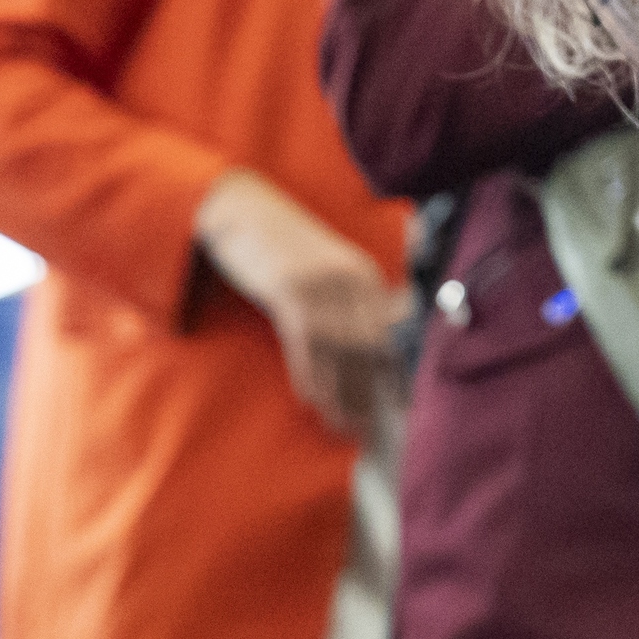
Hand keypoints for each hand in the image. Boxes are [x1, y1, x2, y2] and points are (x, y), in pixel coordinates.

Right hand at [192, 170, 405, 436]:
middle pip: (366, 350)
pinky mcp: (289, 292)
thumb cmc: (282, 240)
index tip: (397, 408)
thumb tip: (386, 327)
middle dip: (366, 395)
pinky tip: (314, 401)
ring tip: (341, 427)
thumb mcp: (326, 261)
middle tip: (365, 430)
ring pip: (337, 354)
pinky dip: (310, 376)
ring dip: (339, 396)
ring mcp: (320, 286)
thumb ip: (353, 293)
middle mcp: (349, 281)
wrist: (241, 207)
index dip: (393, 376)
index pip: (388, 335)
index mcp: (364, 274)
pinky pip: (304, 345)